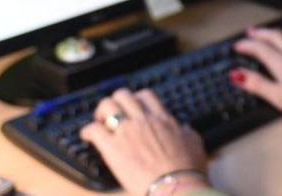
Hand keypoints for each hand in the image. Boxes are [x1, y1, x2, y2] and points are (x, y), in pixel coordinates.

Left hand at [80, 89, 210, 194]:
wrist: (176, 185)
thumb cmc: (187, 170)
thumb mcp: (194, 144)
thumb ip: (187, 133)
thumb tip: (184, 130)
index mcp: (163, 119)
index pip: (146, 96)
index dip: (136, 99)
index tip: (133, 107)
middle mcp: (144, 121)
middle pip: (123, 95)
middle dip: (116, 102)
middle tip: (113, 113)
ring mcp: (127, 132)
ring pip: (106, 106)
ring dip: (101, 112)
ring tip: (99, 122)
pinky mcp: (112, 148)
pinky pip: (93, 130)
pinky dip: (87, 131)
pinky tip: (87, 137)